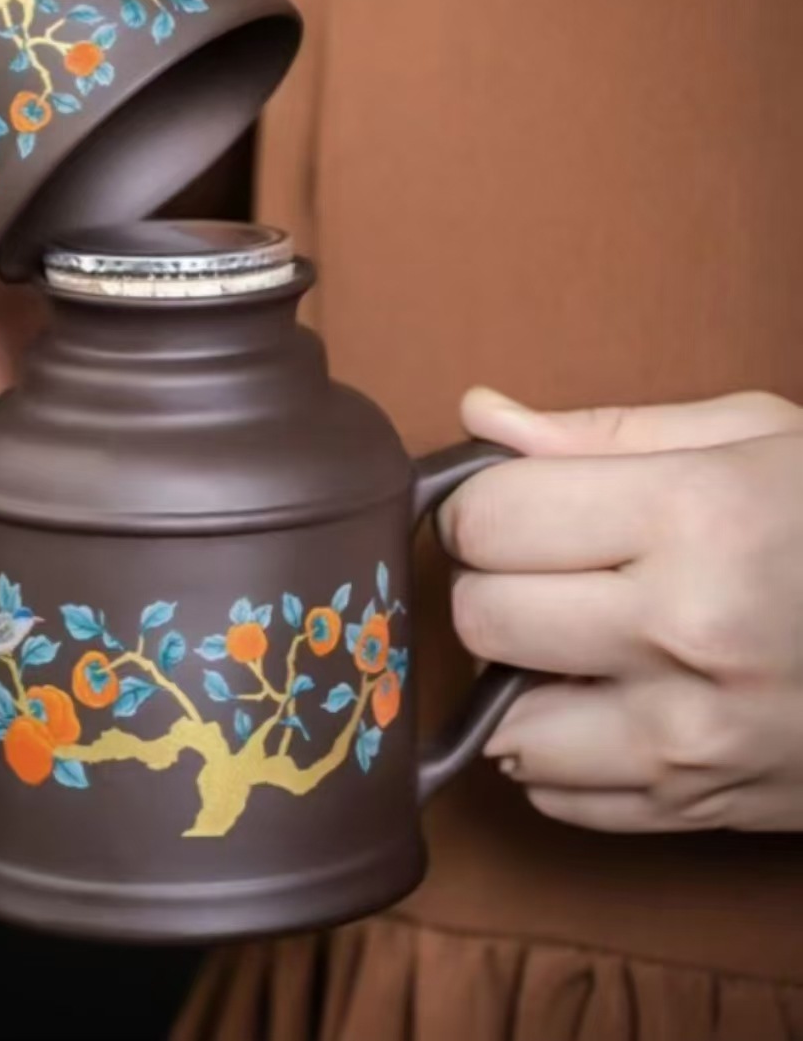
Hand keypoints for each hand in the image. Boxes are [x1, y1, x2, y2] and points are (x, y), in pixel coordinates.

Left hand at [439, 387, 802, 831]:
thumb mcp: (753, 437)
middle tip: (546, 569)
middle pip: (481, 616)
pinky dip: (559, 751)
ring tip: (580, 640)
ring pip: (506, 722)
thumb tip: (474, 417)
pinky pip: (555, 795)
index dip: (481, 507)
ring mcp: (697, 740)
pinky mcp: (704, 811)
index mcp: (698, 518)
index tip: (511, 505)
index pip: (490, 520)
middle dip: (492, 584)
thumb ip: (599, 431)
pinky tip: (611, 702)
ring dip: (521, 678)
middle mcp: (690, 635)